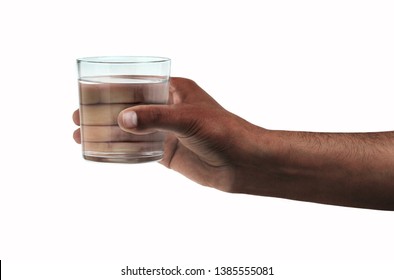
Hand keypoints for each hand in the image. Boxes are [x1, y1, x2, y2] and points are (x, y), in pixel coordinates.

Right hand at [74, 77, 263, 191]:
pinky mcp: (167, 152)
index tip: (87, 92)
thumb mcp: (188, 119)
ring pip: (130, 130)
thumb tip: (121, 119)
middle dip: (102, 112)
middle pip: (128, 107)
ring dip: (107, 132)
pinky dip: (120, 150)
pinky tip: (103, 151)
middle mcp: (167, 109)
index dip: (110, 88)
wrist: (243, 162)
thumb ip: (155, 118)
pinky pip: (138, 149)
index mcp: (174, 90)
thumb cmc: (224, 131)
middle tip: (77, 117)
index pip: (136, 85)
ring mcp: (166, 132)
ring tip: (81, 136)